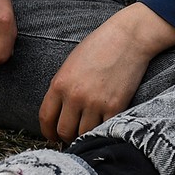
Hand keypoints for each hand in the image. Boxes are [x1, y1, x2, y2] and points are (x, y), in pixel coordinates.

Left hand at [39, 5, 174, 142]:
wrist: (128, 37)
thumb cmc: (99, 46)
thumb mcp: (71, 64)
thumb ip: (62, 88)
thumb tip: (59, 113)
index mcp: (60, 83)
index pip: (46, 118)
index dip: (48, 132)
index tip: (53, 136)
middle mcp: (75, 96)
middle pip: (64, 131)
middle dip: (66, 137)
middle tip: (73, 135)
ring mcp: (95, 103)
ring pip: (84, 135)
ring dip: (85, 135)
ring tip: (89, 130)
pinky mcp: (115, 107)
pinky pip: (104, 129)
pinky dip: (103, 130)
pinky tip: (104, 125)